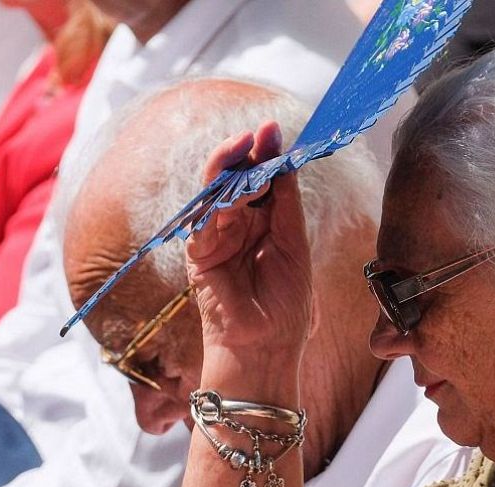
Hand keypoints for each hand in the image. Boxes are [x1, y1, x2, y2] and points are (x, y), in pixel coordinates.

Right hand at [185, 123, 314, 355]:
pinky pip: (203, 220)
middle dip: (248, 154)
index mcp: (264, 225)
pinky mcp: (199, 255)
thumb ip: (286, 205)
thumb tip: (285, 162)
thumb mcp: (294, 245)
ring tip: (245, 147)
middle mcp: (238, 228)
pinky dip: (218, 201)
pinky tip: (236, 187)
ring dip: (230, 168)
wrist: (266, 347)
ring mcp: (217, 240)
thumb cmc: (285, 306)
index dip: (267, 156)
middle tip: (261, 132)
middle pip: (237, 180)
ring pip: (216, 193)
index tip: (274, 131)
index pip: (262, 181)